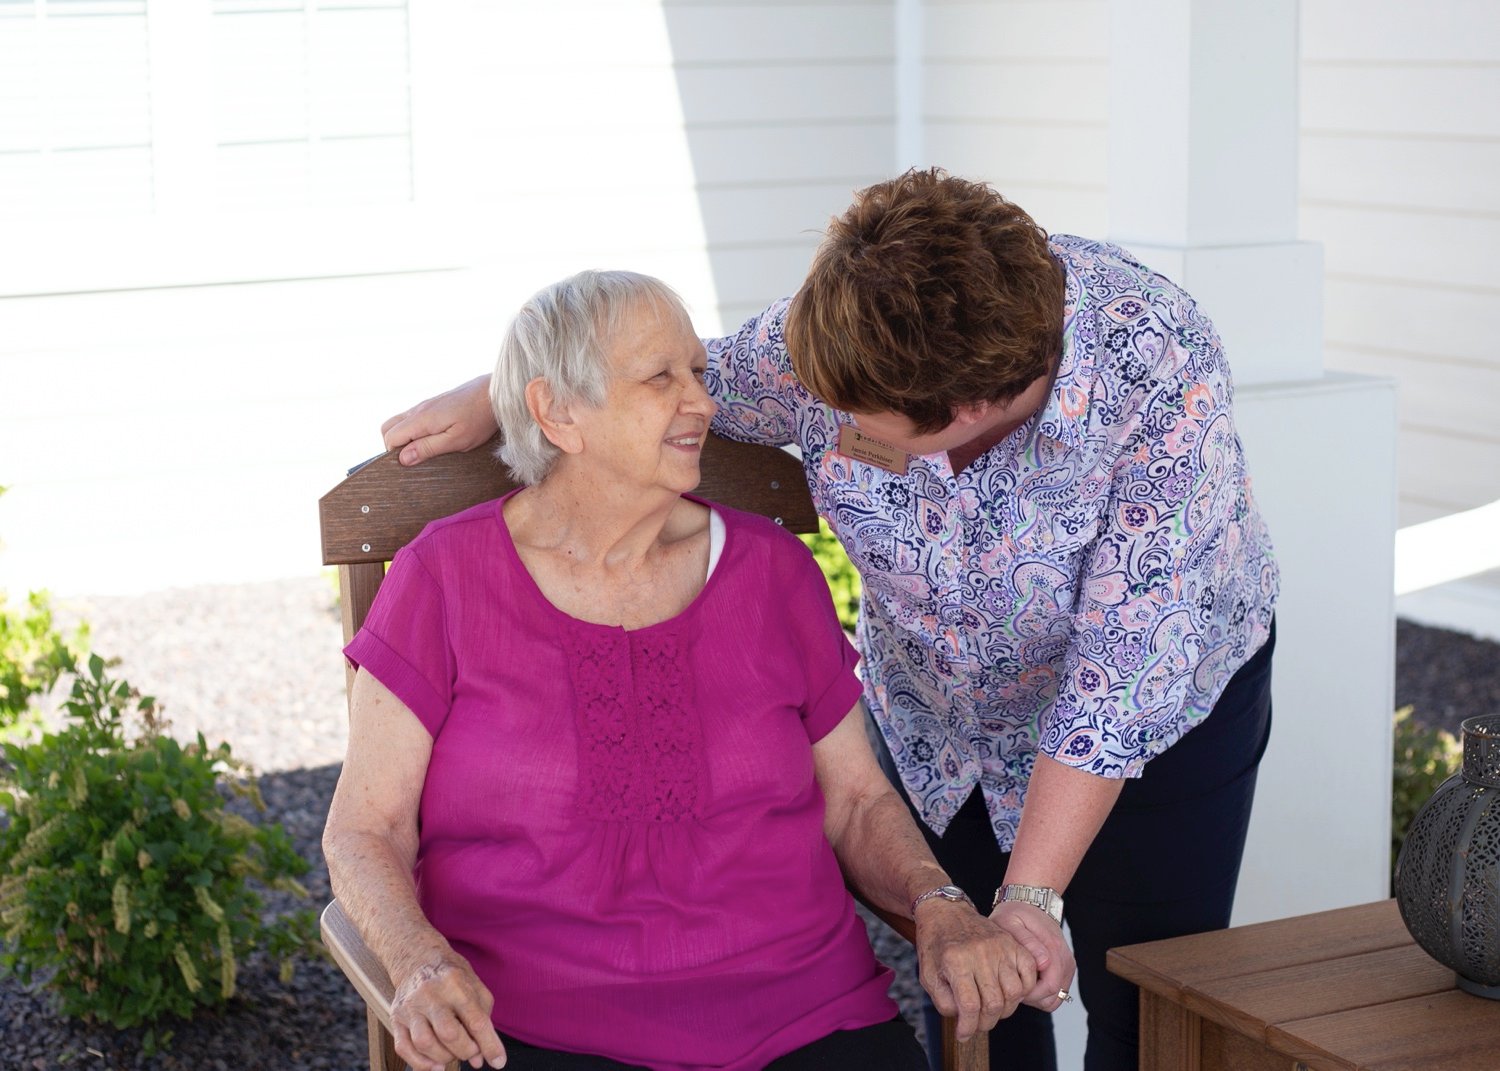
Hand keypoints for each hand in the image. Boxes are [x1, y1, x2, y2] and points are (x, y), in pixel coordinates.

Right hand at [381, 375, 497, 465]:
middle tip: (416, 457)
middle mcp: (418, 409)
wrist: (494, 393)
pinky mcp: (434, 404)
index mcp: (421, 419)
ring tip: (427, 447)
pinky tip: (434, 436)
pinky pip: (413, 417)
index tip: (411, 464)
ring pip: (400, 422)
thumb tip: (403, 458)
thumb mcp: (456, 440)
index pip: (390, 438)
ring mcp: (425, 405)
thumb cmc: (479, 419)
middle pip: (388, 428)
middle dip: (394, 446)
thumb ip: (428, 448)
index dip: (395, 455)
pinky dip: (414, 429)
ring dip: (405, 437)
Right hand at [390, 954, 506, 1070]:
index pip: (475, 1020)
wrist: (417, 958)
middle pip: (449, 1034)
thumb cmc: (452, 975)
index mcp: (455, 982)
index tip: (498, 1061)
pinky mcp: (396, 1017)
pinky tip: (435, 1066)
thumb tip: (479, 1060)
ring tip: (453, 1053)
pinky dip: (421, 1063)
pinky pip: (404, 1048)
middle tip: (472, 1050)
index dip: (489, 1045)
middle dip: (466, 1051)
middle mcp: (430, 994)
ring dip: (444, 1058)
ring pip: (425, 1043)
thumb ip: (482, 1021)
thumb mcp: (475, 987)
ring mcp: (410, 1006)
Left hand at [915, 900, 1037, 1040]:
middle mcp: (980, 954)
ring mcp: (999, 947)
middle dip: (985, 1023)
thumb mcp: (928, 974)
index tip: (963, 1034)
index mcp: (956, 961)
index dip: (968, 1027)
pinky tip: (1008, 993)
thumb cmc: (935, 944)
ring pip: (1013, 992)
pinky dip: (1024, 990)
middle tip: (977, 1024)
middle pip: (994, 1003)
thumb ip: (943, 1001)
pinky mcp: (1012, 943)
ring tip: (991, 1009)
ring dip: (1004, 1010)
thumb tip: (964, 1019)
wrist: (945, 912)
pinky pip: (1028, 974)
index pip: (969, 1006)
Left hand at [988, 899, 1076, 1012]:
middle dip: (1030, 997)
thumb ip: (1027, 942)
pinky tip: (1027, 980)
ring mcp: (1067, 966)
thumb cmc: (1016, 914)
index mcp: (1054, 948)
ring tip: (1018, 980)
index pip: (1047, 988)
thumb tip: (1043, 963)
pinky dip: (1042, 993)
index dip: (1027, 994)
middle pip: (1052, 998)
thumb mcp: (1011, 922)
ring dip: (1036, 997)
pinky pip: (1056, 993)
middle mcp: (1065, 960)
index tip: (1010, 985)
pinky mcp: (1065, 970)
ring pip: (1055, 999)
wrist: (1030, 905)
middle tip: (1011, 984)